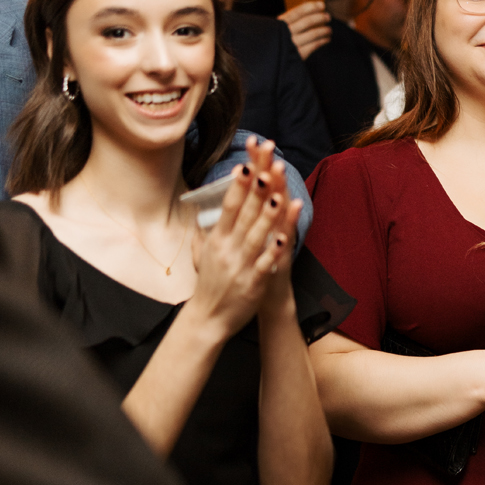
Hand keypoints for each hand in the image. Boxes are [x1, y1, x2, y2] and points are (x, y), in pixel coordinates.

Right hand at [189, 138, 295, 339]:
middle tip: (267, 168)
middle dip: (257, 191)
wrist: (207, 319)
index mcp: (216, 240)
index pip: (228, 207)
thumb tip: (199, 214)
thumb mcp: (201, 255)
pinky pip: (264, 264)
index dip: (238, 187)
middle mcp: (227, 249)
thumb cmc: (208, 284)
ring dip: (268, 215)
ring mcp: (239, 266)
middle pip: (244, 215)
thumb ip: (203, 233)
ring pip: (255, 236)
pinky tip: (285, 238)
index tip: (246, 165)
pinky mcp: (251, 282)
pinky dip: (274, 251)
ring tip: (280, 195)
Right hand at [279, 0, 330, 59]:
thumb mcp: (276, 28)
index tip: (322, 5)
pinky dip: (322, 41)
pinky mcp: (297, 55)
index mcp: (280, 23)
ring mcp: (291, 44)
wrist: (266, 61)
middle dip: (320, 18)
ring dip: (324, 30)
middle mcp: (285, 33)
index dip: (311, 7)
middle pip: (307, 22)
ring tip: (329, 30)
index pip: (297, 12)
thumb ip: (289, 22)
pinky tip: (327, 39)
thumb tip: (308, 11)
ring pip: (313, 34)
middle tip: (328, 17)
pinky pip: (314, 46)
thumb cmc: (275, 42)